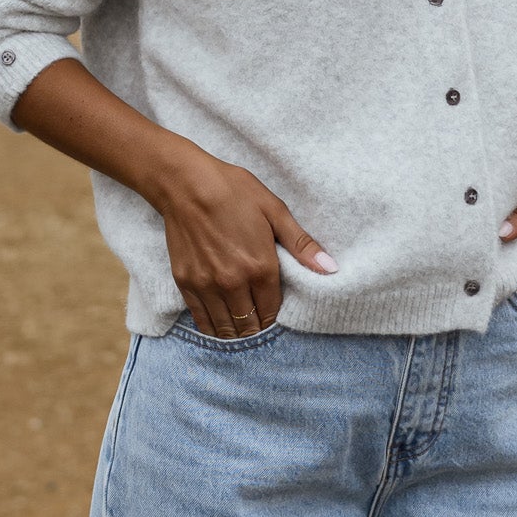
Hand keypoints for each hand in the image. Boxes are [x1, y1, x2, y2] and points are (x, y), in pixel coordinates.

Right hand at [152, 142, 335, 335]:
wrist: (186, 183)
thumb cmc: (234, 191)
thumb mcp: (274, 211)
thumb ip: (302, 245)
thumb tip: (331, 268)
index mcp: (260, 267)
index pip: (272, 311)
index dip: (276, 316)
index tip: (275, 313)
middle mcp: (233, 282)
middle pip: (250, 325)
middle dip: (257, 327)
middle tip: (260, 324)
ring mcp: (206, 285)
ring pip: (225, 328)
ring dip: (236, 332)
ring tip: (242, 328)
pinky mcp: (185, 282)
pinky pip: (201, 319)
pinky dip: (212, 327)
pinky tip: (220, 327)